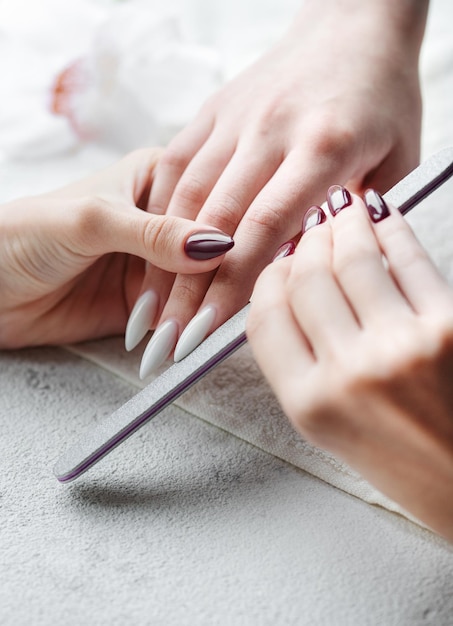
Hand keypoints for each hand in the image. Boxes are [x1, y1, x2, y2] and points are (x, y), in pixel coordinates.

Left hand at [0, 148, 232, 347]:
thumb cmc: (24, 233)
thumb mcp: (92, 220)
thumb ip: (153, 232)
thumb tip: (216, 244)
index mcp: (157, 176)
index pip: (208, 199)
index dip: (226, 228)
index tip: (242, 256)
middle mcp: (164, 218)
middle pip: (209, 246)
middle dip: (212, 278)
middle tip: (219, 306)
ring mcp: (158, 262)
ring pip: (198, 284)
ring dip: (198, 309)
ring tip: (200, 330)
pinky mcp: (149, 301)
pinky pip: (179, 314)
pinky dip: (185, 328)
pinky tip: (189, 339)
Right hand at [135, 0, 428, 376]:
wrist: (354, 25)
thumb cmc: (381, 96)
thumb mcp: (398, 160)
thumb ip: (360, 218)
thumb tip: (318, 267)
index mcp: (323, 147)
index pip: (266, 229)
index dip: (231, 287)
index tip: (207, 332)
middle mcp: (271, 131)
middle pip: (216, 222)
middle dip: (186, 289)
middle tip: (167, 339)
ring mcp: (236, 117)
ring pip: (186, 197)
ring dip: (161, 259)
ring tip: (149, 309)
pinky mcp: (214, 109)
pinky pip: (176, 163)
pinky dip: (158, 212)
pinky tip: (146, 250)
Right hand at [247, 188, 452, 541]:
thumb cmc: (405, 461)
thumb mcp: (328, 428)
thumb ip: (297, 362)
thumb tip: (289, 289)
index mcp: (310, 404)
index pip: (265, 317)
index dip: (266, 278)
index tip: (278, 263)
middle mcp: (350, 373)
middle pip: (305, 279)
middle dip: (305, 242)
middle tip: (312, 226)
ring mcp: (401, 345)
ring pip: (352, 258)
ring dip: (344, 223)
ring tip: (343, 208)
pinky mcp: (448, 324)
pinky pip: (408, 258)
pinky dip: (391, 227)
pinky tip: (382, 214)